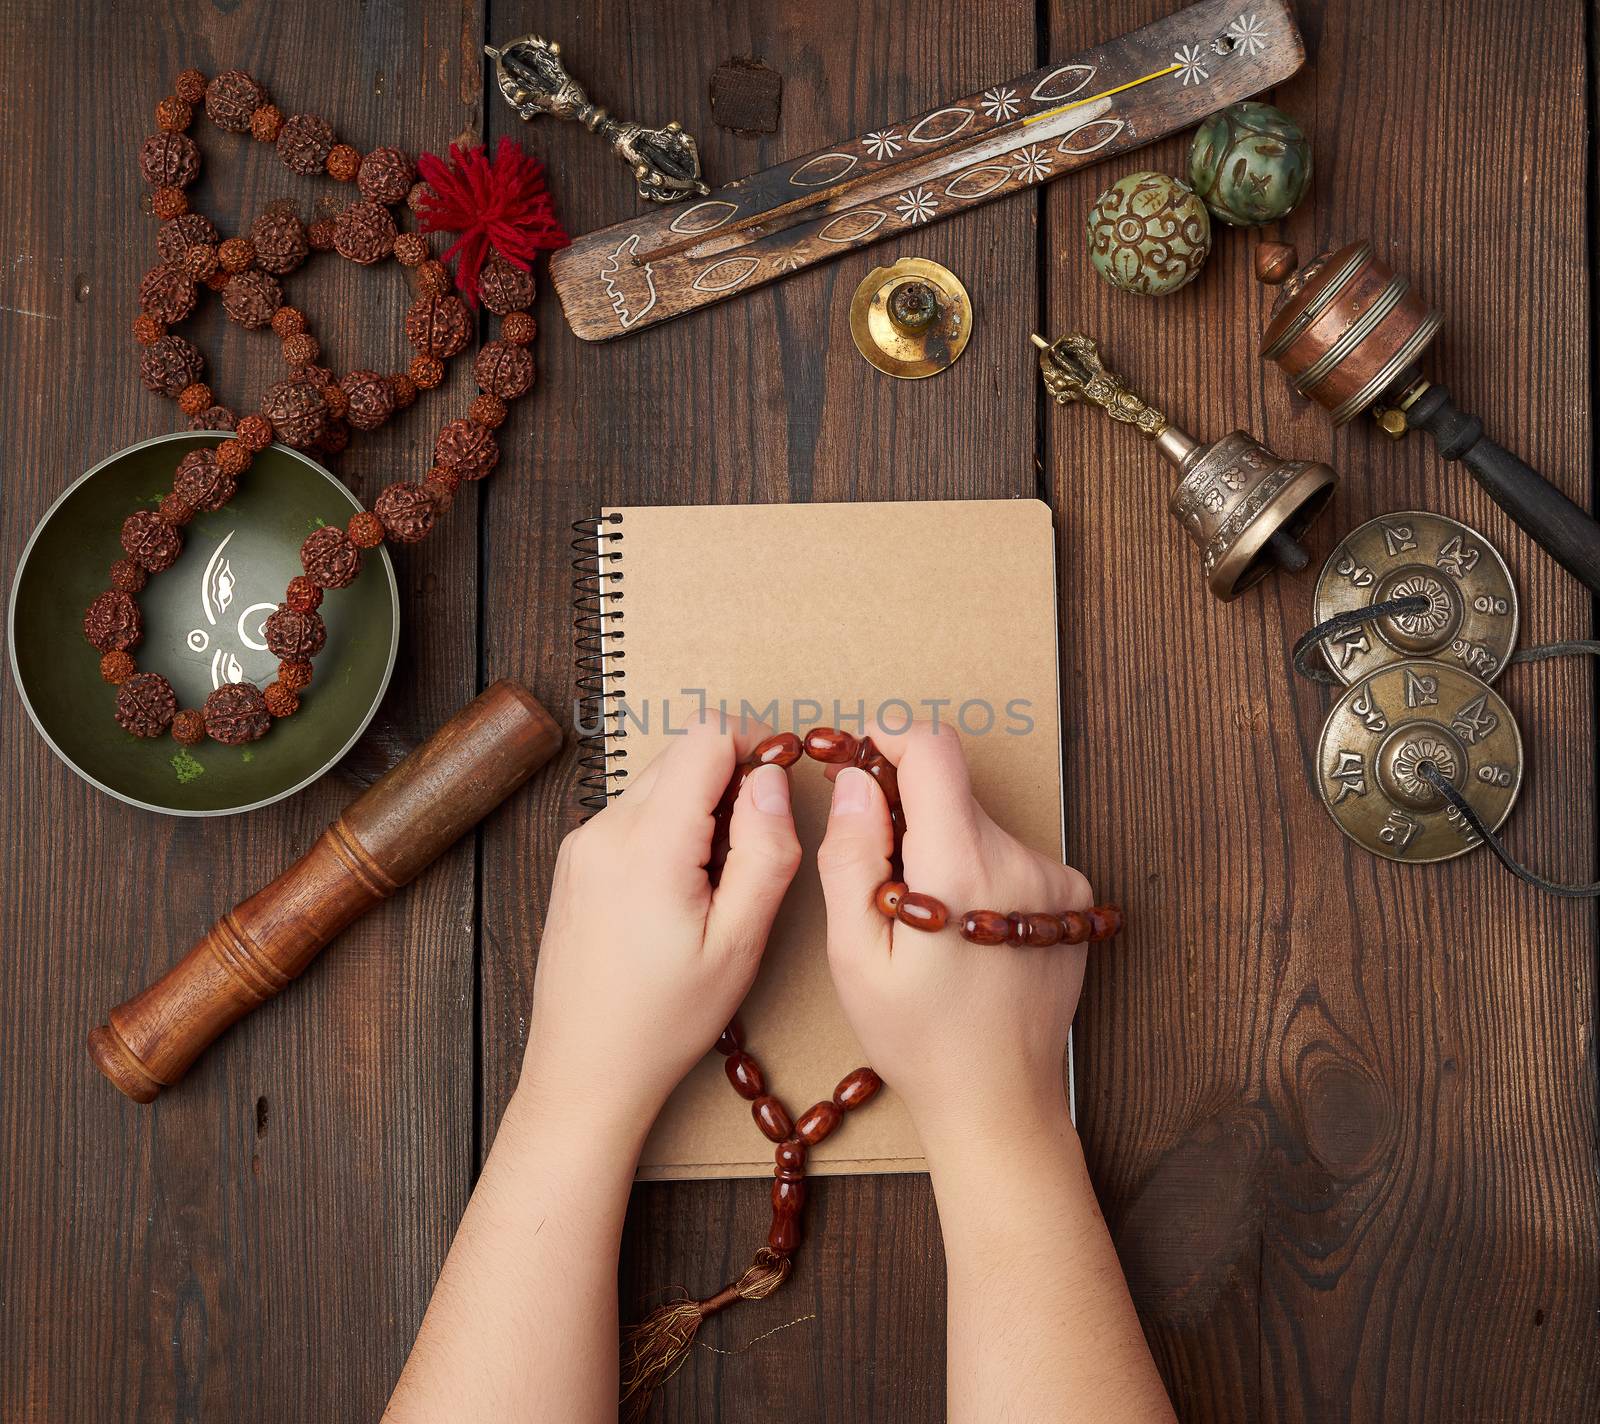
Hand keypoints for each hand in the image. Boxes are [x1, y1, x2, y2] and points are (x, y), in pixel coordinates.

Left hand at [518, 714, 802, 1134]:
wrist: (583, 1069)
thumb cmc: (665, 1019)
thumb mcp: (739, 942)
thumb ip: (765, 851)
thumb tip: (773, 779)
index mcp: (648, 843)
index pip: (707, 735)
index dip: (757, 744)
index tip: (783, 783)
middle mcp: (604, 828)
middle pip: (683, 753)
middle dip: (732, 778)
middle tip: (759, 846)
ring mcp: (582, 842)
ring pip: (658, 781)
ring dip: (700, 804)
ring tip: (721, 877)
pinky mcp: (574, 860)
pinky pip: (633, 812)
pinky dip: (669, 826)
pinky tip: (684, 887)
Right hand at [816, 722, 1091, 1146]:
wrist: (999, 1101)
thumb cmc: (918, 1038)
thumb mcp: (855, 953)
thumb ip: (852, 854)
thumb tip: (856, 780)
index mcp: (962, 865)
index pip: (934, 749)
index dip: (890, 740)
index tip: (862, 760)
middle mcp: (1019, 859)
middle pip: (954, 791)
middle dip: (909, 814)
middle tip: (881, 877)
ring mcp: (1055, 878)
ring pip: (979, 825)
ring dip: (945, 849)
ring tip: (926, 923)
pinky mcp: (1073, 899)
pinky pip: (1010, 856)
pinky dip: (980, 874)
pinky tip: (965, 934)